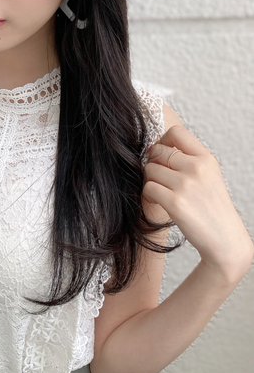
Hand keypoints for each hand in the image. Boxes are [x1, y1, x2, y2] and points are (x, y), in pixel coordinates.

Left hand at [143, 125, 253, 279]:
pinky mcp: (174, 202)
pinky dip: (149, 196)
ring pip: (149, 170)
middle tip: (160, 179)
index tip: (161, 155)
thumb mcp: (209, 175)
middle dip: (153, 164)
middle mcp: (197, 168)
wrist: (224, 239)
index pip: (176, 132)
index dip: (162, 141)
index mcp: (206, 158)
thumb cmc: (212, 207)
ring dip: (151, 181)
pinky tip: (160, 202)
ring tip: (163, 192)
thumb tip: (156, 147)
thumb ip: (188, 159)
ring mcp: (185, 185)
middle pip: (157, 151)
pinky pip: (147, 188)